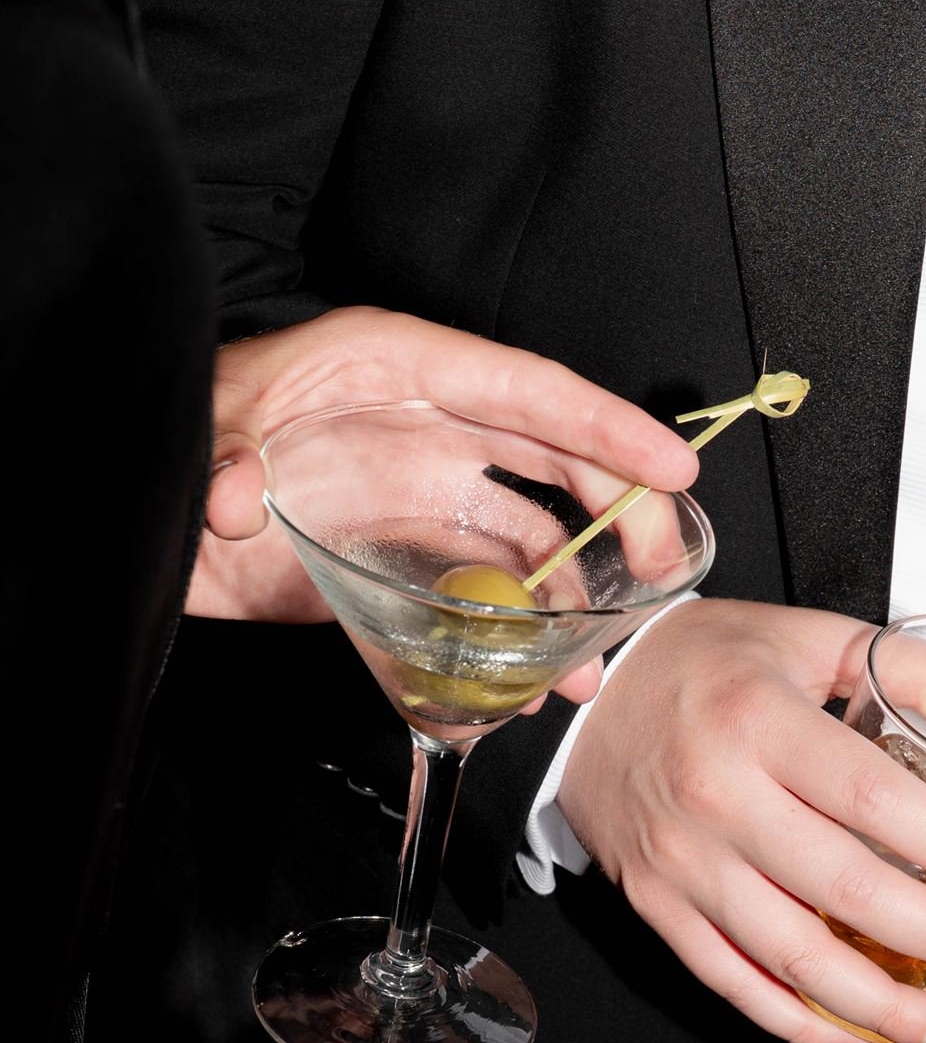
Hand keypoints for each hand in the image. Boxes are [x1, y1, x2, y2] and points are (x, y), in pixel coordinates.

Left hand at [189, 307, 698, 706]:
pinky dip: (520, 632)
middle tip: (664, 564)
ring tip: (595, 659)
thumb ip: (219, 462)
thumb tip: (238, 495)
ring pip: (529, 534)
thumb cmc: (177, 437)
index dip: (603, 426)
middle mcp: (423, 425)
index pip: (520, 388)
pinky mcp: (407, 553)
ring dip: (573, 594)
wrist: (140, 512)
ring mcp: (420, 491)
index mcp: (392, 365)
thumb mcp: (197, 438)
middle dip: (617, 510)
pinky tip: (540, 677)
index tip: (668, 466)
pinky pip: (486, 588)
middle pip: (550, 457)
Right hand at [557, 597, 925, 1042]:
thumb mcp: (803, 635)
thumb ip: (906, 668)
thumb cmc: (704, 664)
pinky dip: (796, 1021)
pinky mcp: (658, 904)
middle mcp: (718, 798)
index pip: (867, 796)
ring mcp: (684, 862)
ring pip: (791, 954)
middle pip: (842, 889)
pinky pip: (732, 980)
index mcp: (759, 720)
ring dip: (878, 1004)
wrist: (580, 691)